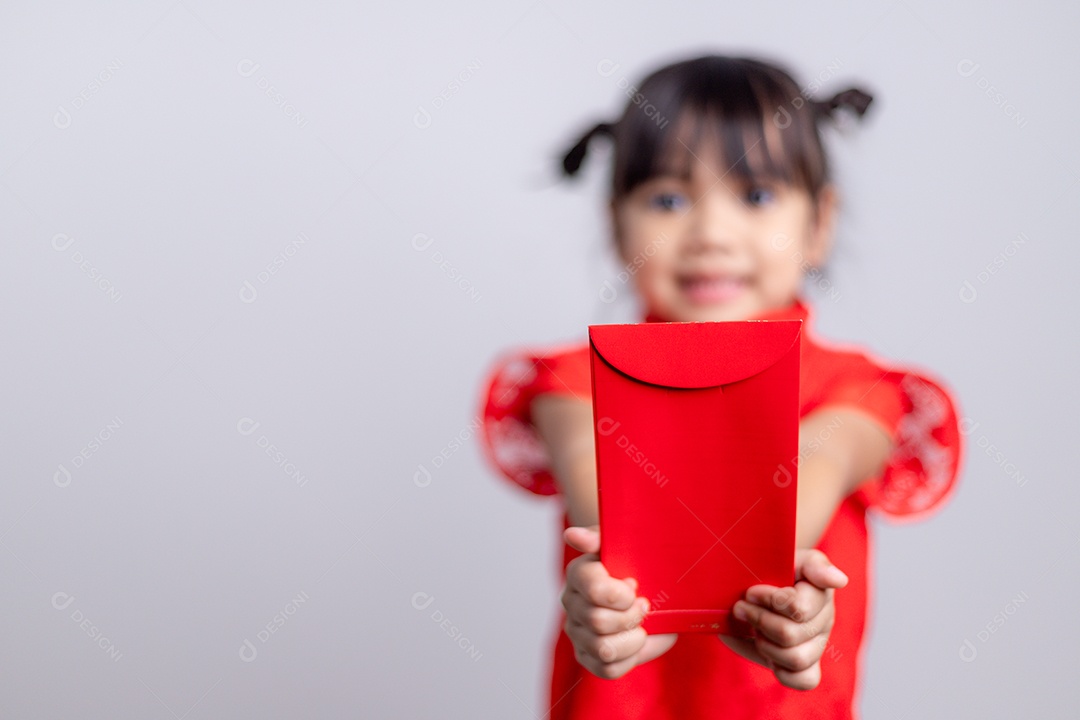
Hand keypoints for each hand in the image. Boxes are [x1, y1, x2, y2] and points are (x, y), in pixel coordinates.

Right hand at [560, 525, 676, 678]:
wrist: (647, 587)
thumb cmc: (634, 563)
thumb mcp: (622, 543)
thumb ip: (597, 538)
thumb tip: (572, 536)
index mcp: (578, 573)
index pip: (594, 589)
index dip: (620, 594)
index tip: (634, 585)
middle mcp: (572, 604)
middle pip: (598, 622)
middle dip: (631, 617)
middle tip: (644, 605)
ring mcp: (577, 632)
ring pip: (603, 649)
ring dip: (632, 640)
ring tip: (641, 626)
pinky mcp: (587, 657)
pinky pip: (608, 670)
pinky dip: (629, 659)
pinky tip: (636, 642)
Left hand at [720, 548, 848, 689]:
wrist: (756, 581)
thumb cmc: (772, 568)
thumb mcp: (789, 556)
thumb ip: (815, 565)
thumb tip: (839, 580)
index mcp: (821, 591)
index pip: (798, 608)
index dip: (770, 602)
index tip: (750, 592)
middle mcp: (824, 619)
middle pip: (790, 635)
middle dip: (759, 621)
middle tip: (741, 608)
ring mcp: (817, 644)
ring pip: (796, 659)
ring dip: (765, 644)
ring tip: (752, 628)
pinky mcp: (807, 665)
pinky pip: (804, 680)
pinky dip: (782, 670)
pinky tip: (767, 650)